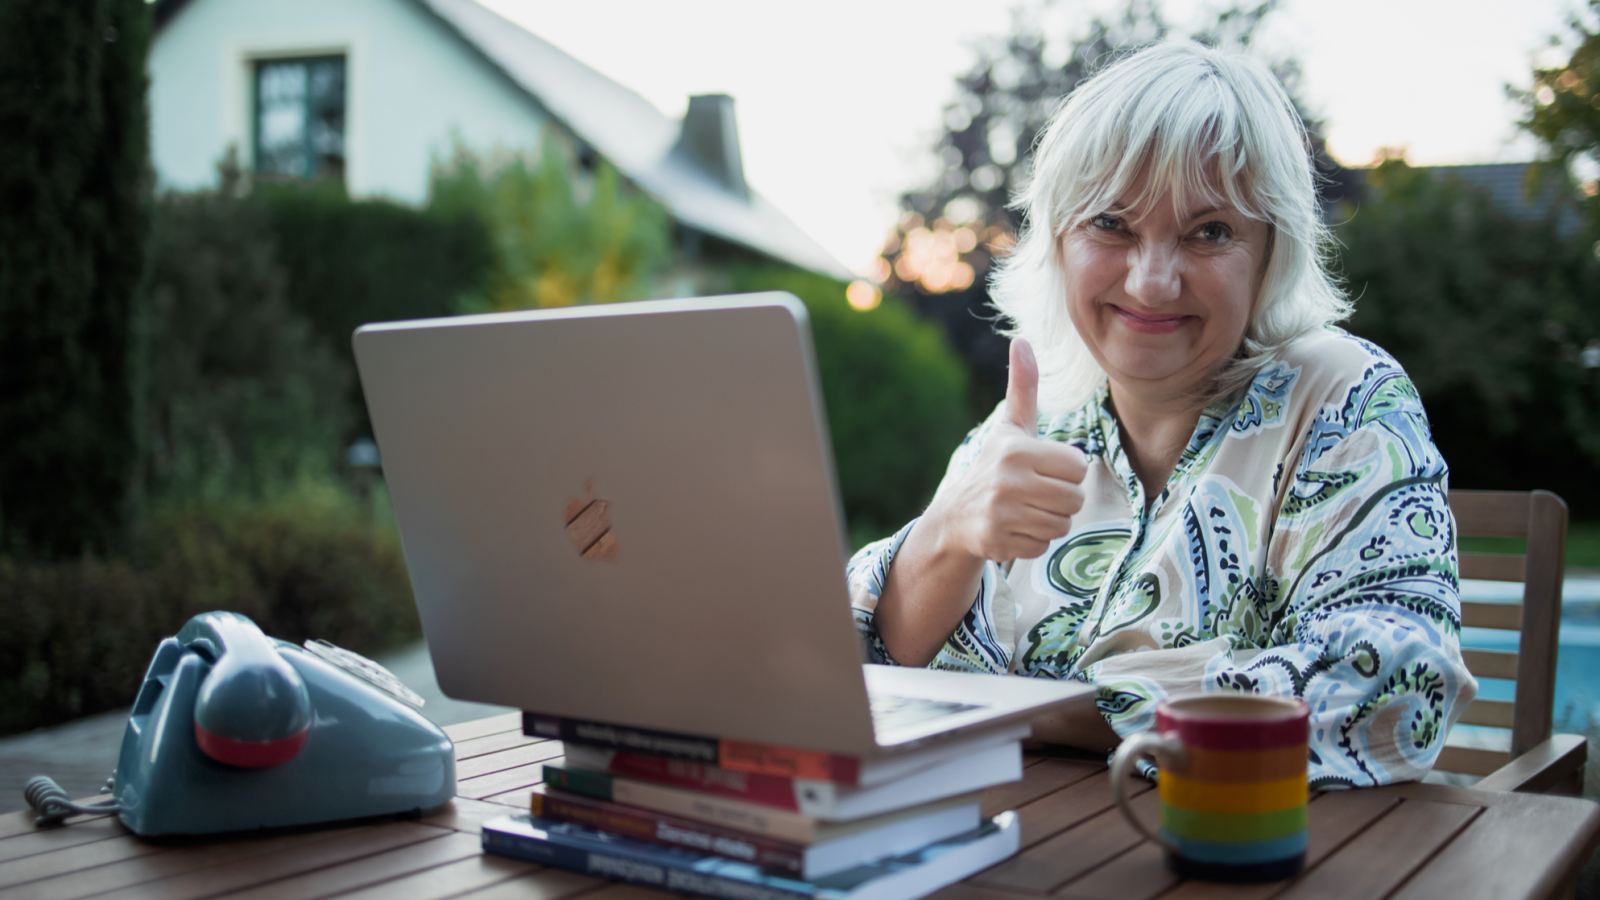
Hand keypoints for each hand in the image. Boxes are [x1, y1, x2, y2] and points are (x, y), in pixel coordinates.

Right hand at [923, 339, 1086, 561]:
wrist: (955, 515)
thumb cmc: (996, 465)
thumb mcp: (1011, 426)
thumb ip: (1024, 386)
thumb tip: (1022, 340)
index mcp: (1017, 449)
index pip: (1079, 466)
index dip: (1068, 470)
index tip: (1046, 469)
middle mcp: (1007, 481)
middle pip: (1075, 499)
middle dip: (1063, 499)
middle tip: (1040, 493)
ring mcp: (1001, 514)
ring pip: (1062, 525)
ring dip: (1051, 520)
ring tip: (1028, 510)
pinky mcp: (998, 542)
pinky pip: (1043, 546)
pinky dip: (1034, 541)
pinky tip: (1016, 528)